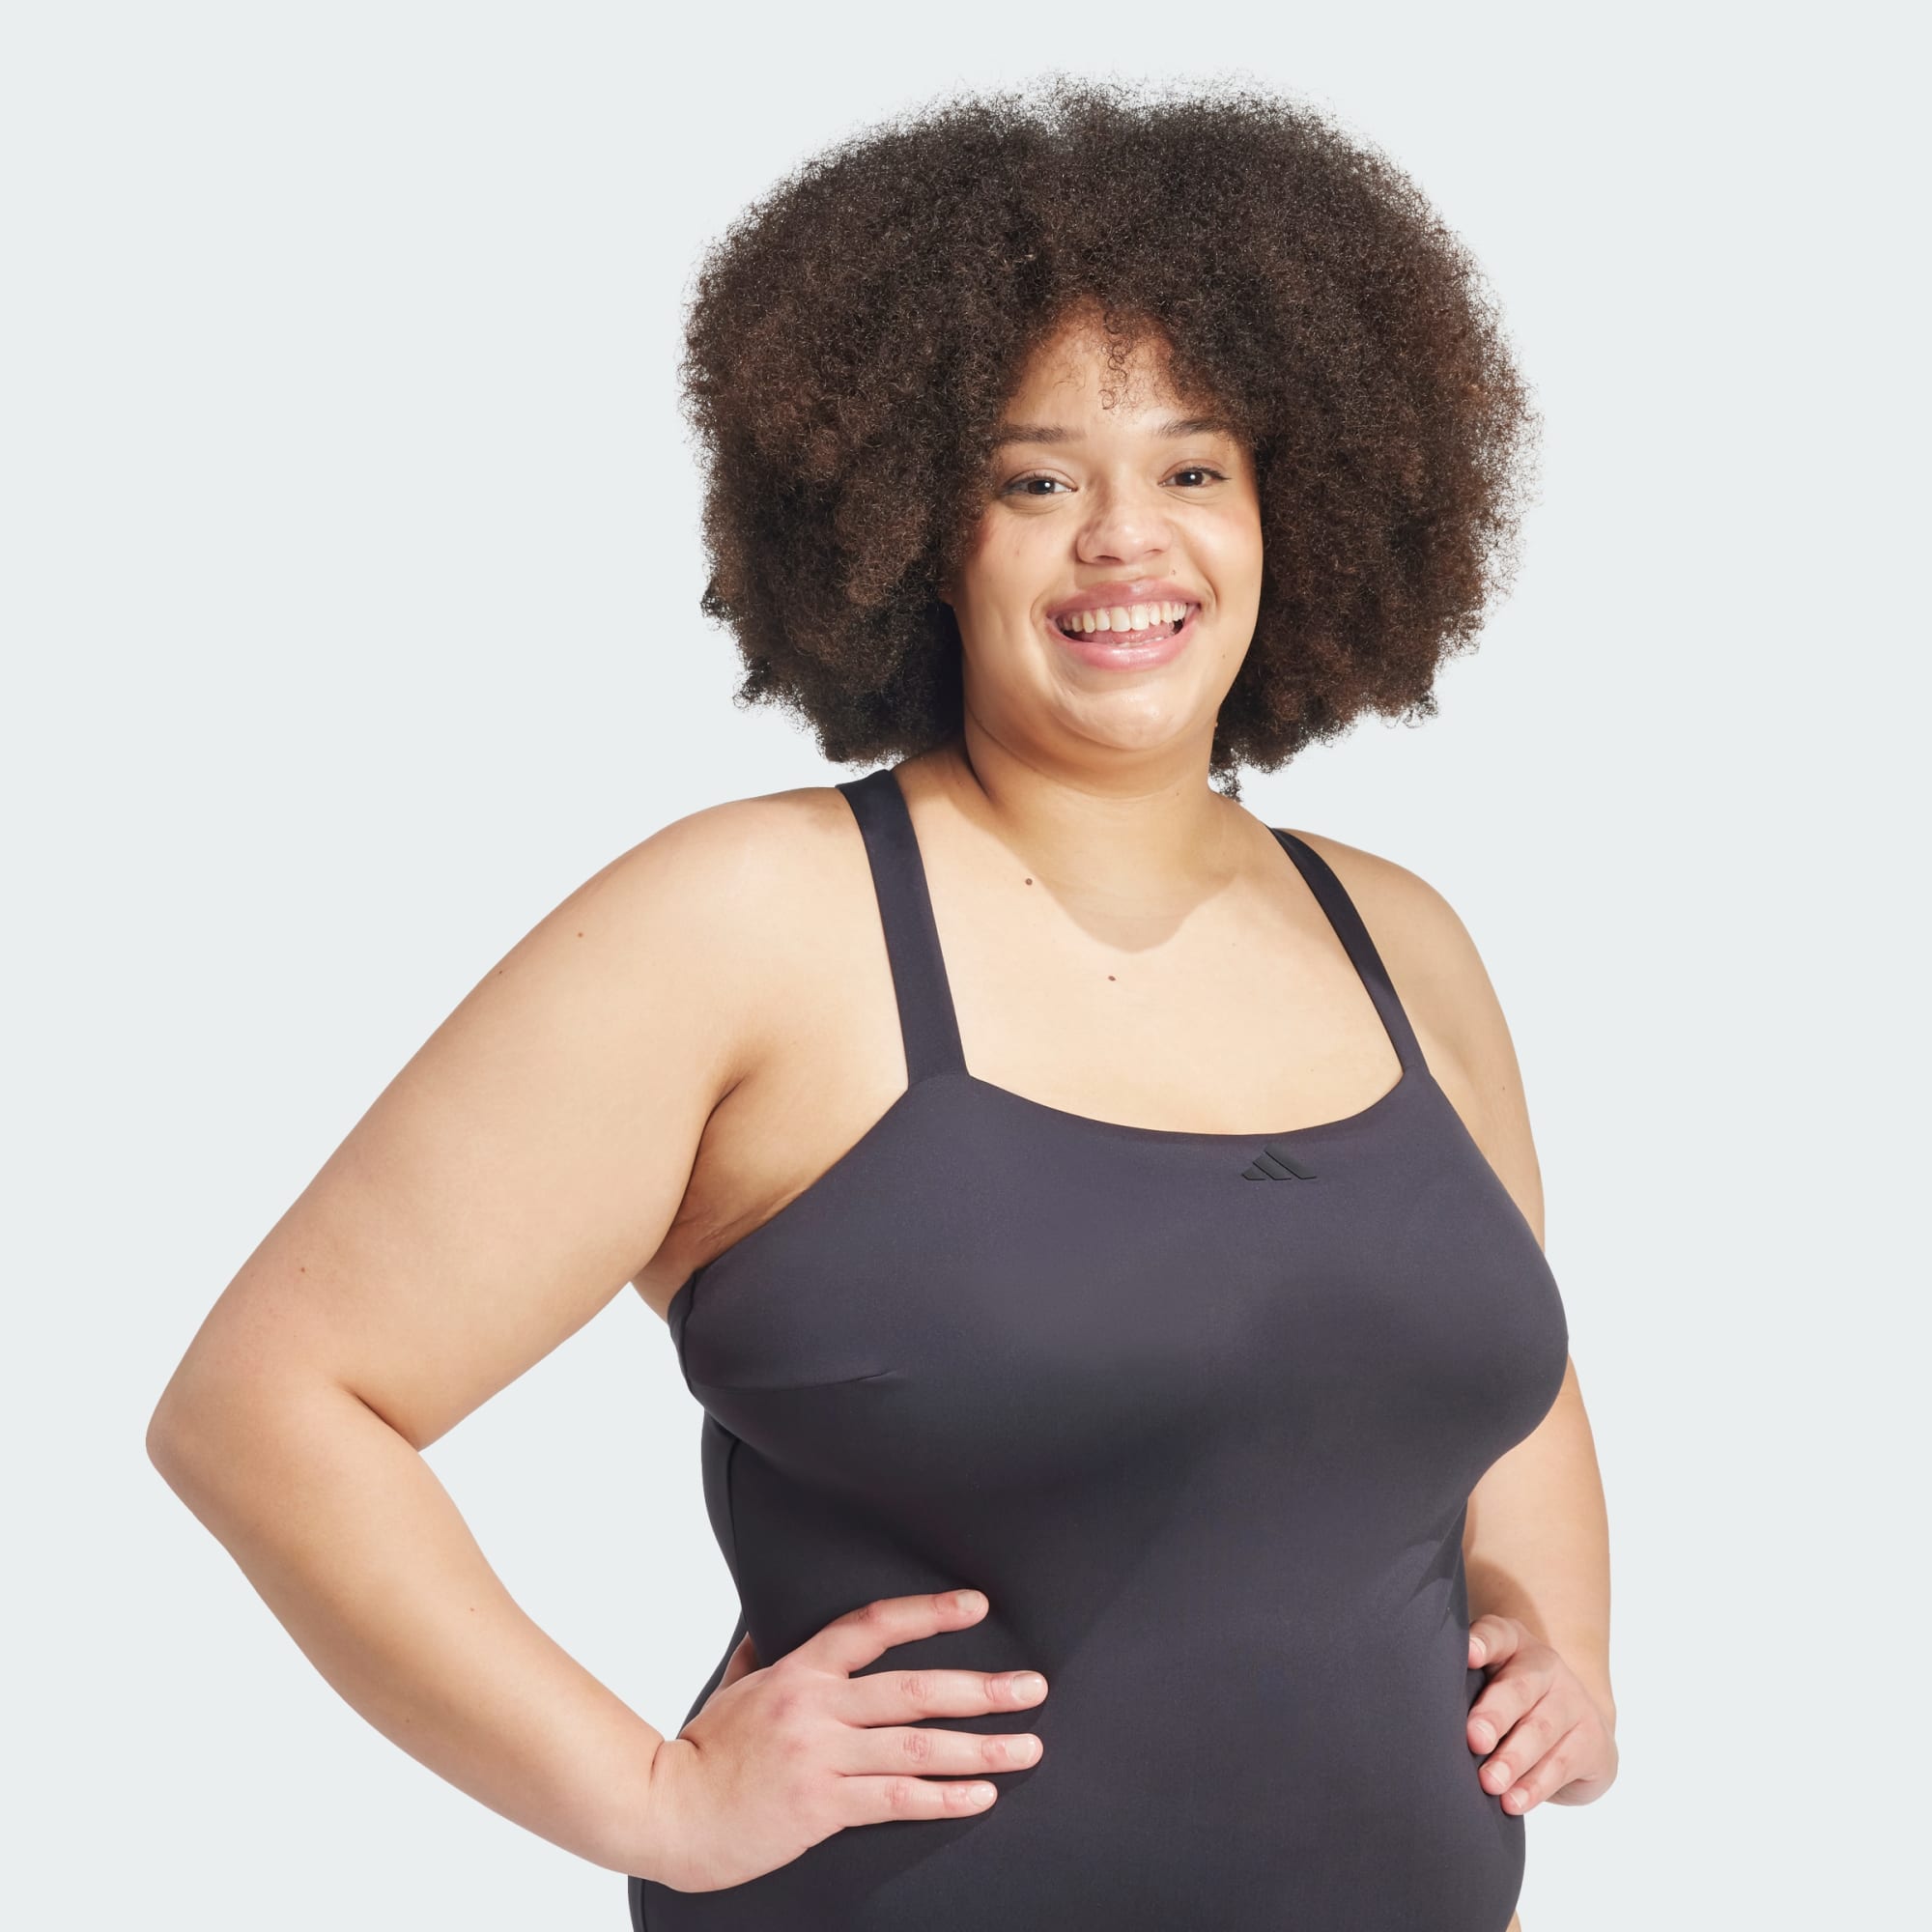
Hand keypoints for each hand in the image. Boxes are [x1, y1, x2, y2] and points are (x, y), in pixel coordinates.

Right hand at [639, 1588, 1047, 1893]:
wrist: (666, 1810)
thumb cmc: (699, 1750)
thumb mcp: (735, 1687)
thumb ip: (764, 1657)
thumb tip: (772, 1626)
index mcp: (799, 1671)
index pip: (871, 1626)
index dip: (927, 1613)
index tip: (976, 1607)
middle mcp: (816, 1708)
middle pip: (914, 1691)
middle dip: (982, 1689)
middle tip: (1031, 1688)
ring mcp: (820, 1758)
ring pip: (916, 1748)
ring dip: (980, 1748)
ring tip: (1026, 1747)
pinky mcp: (820, 1807)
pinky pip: (895, 1800)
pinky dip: (945, 1798)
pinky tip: (981, 1796)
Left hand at [1465, 1614, 1617, 1812]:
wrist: (1580, 1726)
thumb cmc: (1514, 1702)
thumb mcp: (1491, 1683)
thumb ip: (1464, 1687)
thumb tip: (1422, 1716)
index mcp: (1513, 1643)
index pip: (1497, 1634)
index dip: (1483, 1642)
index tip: (1467, 1654)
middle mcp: (1546, 1666)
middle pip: (1520, 1688)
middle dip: (1495, 1714)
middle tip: (1473, 1739)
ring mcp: (1574, 1701)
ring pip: (1540, 1731)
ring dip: (1512, 1759)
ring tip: (1489, 1783)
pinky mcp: (1593, 1740)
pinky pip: (1560, 1765)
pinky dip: (1533, 1787)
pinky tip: (1513, 1802)